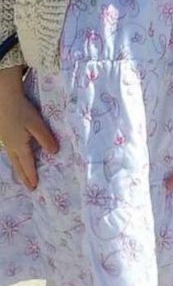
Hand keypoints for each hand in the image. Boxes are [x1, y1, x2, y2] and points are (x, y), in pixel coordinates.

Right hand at [0, 72, 58, 188]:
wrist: (3, 98)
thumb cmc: (21, 110)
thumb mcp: (36, 124)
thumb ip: (45, 138)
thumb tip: (55, 153)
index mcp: (20, 145)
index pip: (27, 164)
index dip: (31, 176)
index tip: (34, 187)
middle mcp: (11, 146)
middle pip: (18, 165)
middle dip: (23, 176)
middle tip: (28, 187)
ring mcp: (5, 140)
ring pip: (12, 158)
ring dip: (17, 168)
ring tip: (21, 175)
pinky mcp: (3, 133)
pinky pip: (9, 151)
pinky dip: (13, 158)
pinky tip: (14, 154)